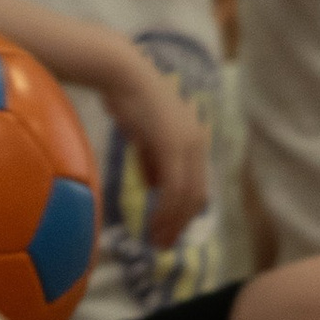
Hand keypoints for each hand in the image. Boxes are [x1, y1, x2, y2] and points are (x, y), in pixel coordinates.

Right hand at [92, 38, 210, 251]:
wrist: (122, 74)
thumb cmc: (128, 100)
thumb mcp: (145, 136)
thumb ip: (153, 160)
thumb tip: (156, 186)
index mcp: (194, 141)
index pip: (197, 187)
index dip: (184, 214)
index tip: (168, 232)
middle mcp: (198, 143)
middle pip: (197, 197)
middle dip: (180, 225)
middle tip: (163, 246)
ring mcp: (188, 143)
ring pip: (186, 196)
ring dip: (171, 223)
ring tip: (156, 240)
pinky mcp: (173, 144)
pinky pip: (173, 188)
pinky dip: (164, 210)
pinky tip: (151, 223)